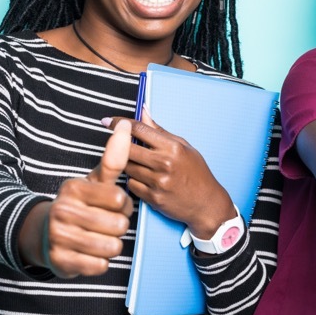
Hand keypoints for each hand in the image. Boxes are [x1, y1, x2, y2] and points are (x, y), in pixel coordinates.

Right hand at [35, 120, 134, 277]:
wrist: (45, 235)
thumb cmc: (79, 206)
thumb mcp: (94, 182)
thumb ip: (113, 158)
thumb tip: (123, 125)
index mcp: (73, 188)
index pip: (120, 200)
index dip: (123, 206)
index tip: (113, 206)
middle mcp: (62, 211)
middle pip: (119, 225)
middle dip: (118, 227)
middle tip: (105, 224)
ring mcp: (59, 237)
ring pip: (112, 247)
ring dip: (112, 245)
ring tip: (99, 238)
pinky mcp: (60, 261)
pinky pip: (100, 265)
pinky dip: (100, 262)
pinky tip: (90, 253)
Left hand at [108, 112, 236, 237]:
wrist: (206, 204)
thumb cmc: (196, 173)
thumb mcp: (183, 147)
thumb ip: (159, 130)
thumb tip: (143, 111)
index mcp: (172, 147)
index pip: (139, 129)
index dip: (119, 123)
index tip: (109, 121)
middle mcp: (164, 163)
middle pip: (127, 148)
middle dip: (120, 145)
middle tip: (118, 145)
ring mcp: (158, 182)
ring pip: (127, 167)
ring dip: (127, 164)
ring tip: (138, 164)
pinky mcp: (153, 198)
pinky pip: (131, 185)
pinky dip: (133, 180)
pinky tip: (143, 180)